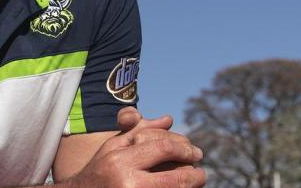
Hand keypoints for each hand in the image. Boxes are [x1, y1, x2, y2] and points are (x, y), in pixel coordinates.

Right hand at [63, 108, 205, 187]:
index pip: (165, 148)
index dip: (185, 149)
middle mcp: (129, 182)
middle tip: (200, 171)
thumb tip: (168, 119)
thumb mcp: (114, 145)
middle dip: (195, 174)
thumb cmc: (99, 169)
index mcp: (122, 160)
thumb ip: (139, 130)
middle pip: (177, 177)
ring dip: (191, 187)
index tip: (195, 152)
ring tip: (195, 181)